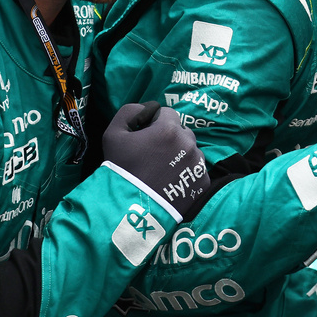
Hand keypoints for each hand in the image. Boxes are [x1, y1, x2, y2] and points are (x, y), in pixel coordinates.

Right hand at [103, 101, 210, 219]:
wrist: (130, 208)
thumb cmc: (120, 169)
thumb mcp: (113, 134)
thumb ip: (129, 112)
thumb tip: (146, 108)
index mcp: (170, 129)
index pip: (167, 113)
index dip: (153, 123)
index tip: (144, 137)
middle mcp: (189, 143)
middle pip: (181, 131)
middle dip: (169, 138)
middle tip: (152, 155)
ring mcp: (198, 164)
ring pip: (190, 150)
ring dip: (179, 154)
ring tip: (161, 170)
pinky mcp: (203, 182)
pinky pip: (196, 169)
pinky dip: (185, 172)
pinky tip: (170, 181)